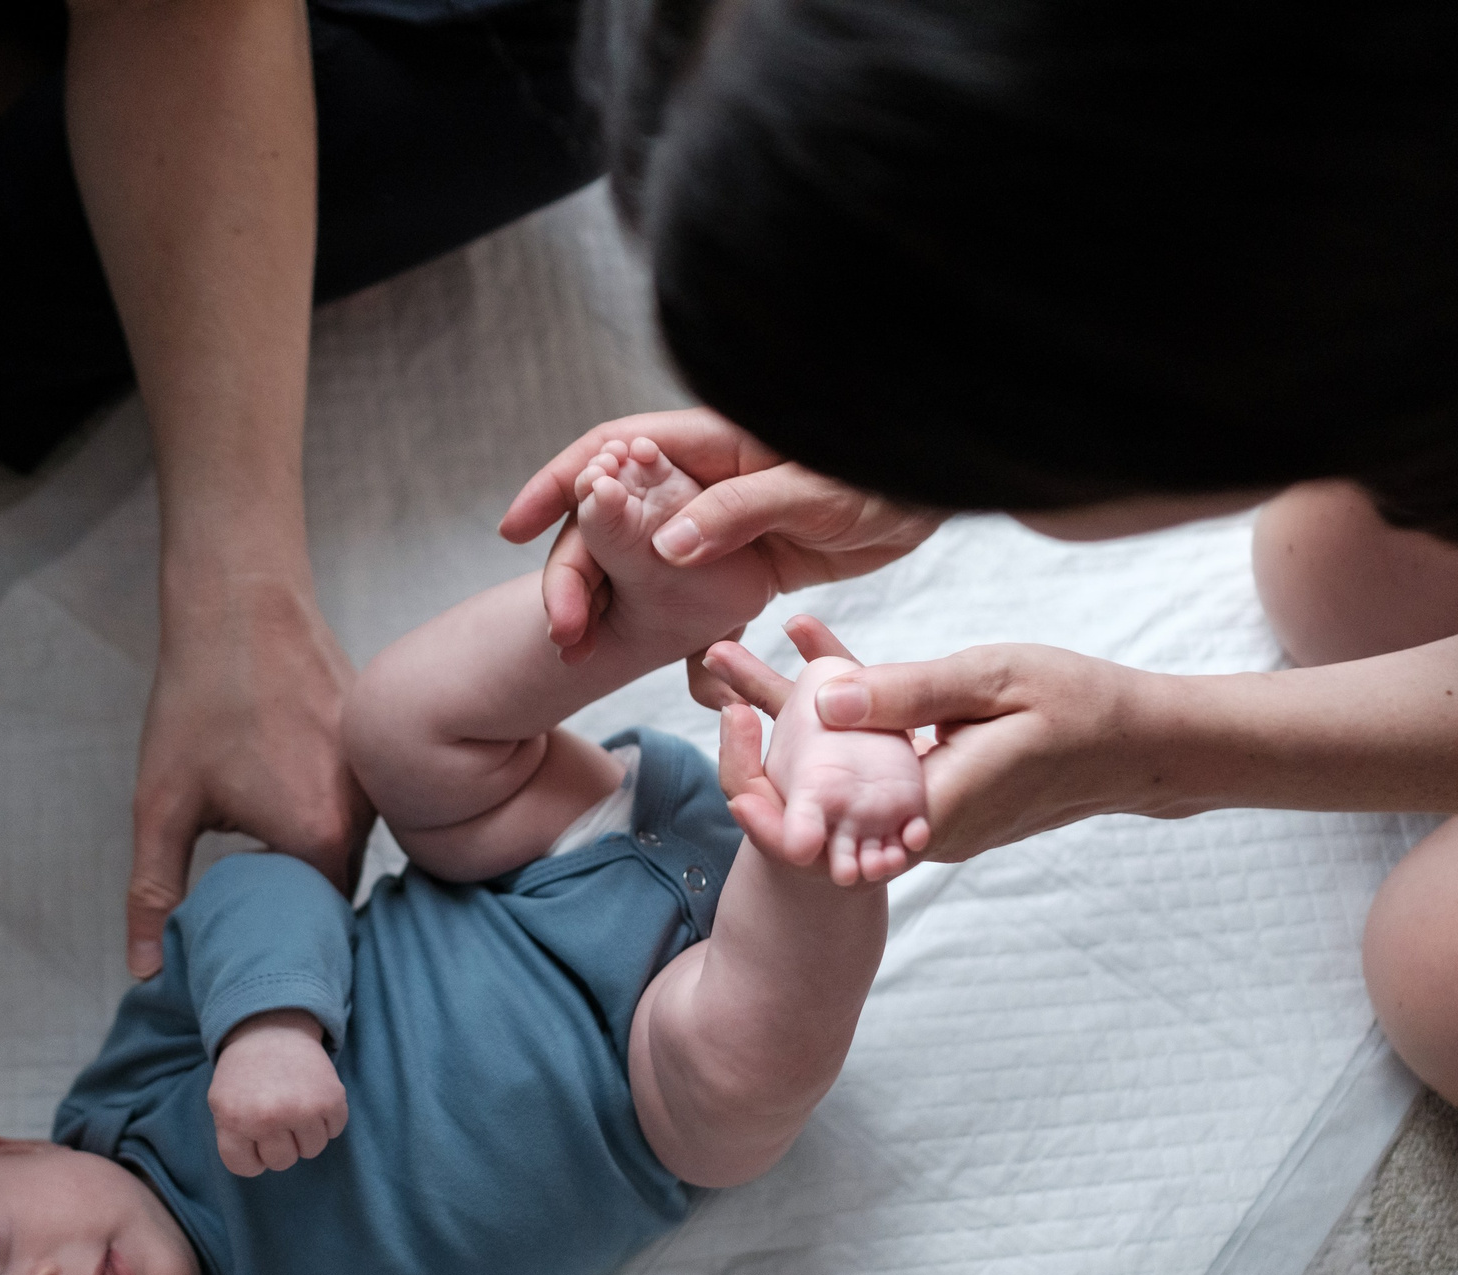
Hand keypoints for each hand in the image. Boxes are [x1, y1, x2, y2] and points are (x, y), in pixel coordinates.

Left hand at [129, 558, 371, 976]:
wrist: (241, 602)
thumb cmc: (202, 697)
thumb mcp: (162, 805)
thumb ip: (156, 894)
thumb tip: (148, 970)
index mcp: (319, 837)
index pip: (317, 925)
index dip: (284, 941)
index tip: (253, 948)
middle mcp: (367, 811)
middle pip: (337, 886)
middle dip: (297, 901)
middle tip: (249, 904)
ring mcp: (378, 773)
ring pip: (352, 840)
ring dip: (313, 849)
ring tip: (263, 844)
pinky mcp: (377, 742)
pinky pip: (361, 797)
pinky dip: (327, 805)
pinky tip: (284, 786)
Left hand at [207, 1010, 347, 1176]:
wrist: (272, 1028)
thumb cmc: (244, 1072)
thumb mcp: (221, 1103)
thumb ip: (233, 1137)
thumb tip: (259, 1164)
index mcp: (234, 1121)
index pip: (246, 1168)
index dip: (252, 1155)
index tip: (253, 1136)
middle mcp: (267, 1119)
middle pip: (281, 1162)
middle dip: (279, 1143)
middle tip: (276, 1115)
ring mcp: (302, 1110)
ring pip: (311, 1150)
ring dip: (305, 1133)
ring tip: (295, 1106)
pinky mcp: (331, 1100)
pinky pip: (334, 1131)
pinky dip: (327, 1119)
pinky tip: (313, 1097)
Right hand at [499, 408, 941, 665]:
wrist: (939, 490)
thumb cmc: (887, 470)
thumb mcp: (816, 490)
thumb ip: (740, 511)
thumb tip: (665, 542)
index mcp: (711, 440)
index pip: (611, 451)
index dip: (559, 485)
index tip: (517, 528)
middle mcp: (702, 476)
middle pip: (611, 517)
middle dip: (575, 570)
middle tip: (563, 631)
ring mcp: (718, 518)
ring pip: (637, 558)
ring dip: (605, 601)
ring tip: (581, 649)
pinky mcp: (742, 558)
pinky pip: (681, 587)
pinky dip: (654, 620)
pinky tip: (634, 652)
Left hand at [704, 623, 1171, 863]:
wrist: (1139, 745)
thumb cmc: (1077, 704)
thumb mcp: (991, 681)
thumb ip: (907, 694)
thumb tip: (822, 704)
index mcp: (925, 810)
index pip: (825, 810)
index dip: (765, 774)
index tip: (722, 713)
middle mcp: (917, 828)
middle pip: (820, 784)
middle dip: (760, 723)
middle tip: (712, 659)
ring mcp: (928, 819)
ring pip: (843, 769)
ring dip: (794, 713)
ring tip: (736, 655)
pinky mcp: (937, 800)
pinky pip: (875, 760)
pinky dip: (846, 716)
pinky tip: (815, 658)